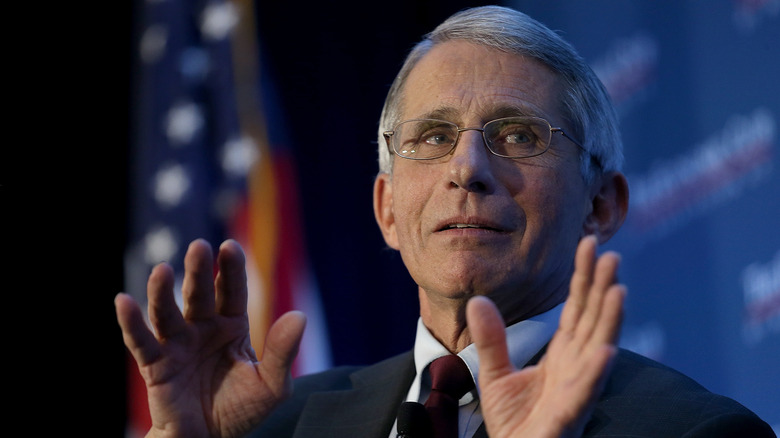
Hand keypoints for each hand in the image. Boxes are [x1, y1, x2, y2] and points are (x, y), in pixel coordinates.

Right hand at [115, 239, 305, 437]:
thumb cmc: (242, 409)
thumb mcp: (271, 384)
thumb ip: (282, 351)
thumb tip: (300, 316)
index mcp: (232, 325)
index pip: (233, 291)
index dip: (231, 269)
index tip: (230, 246)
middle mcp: (203, 328)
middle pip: (200, 294)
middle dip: (199, 271)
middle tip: (199, 246)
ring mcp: (178, 344)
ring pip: (168, 313)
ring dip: (162, 292)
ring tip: (162, 271)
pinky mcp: (156, 365)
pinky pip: (142, 342)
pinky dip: (132, 323)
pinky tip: (123, 301)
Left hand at [467, 235, 624, 437]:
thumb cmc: (514, 424)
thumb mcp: (495, 374)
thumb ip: (492, 338)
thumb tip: (478, 300)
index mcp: (561, 357)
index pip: (576, 310)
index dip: (584, 278)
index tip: (588, 243)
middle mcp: (576, 369)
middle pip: (592, 322)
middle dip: (602, 289)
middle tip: (611, 255)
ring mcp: (576, 392)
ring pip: (597, 350)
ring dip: (610, 321)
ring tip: (619, 290)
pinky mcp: (568, 416)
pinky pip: (584, 392)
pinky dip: (595, 371)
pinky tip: (605, 349)